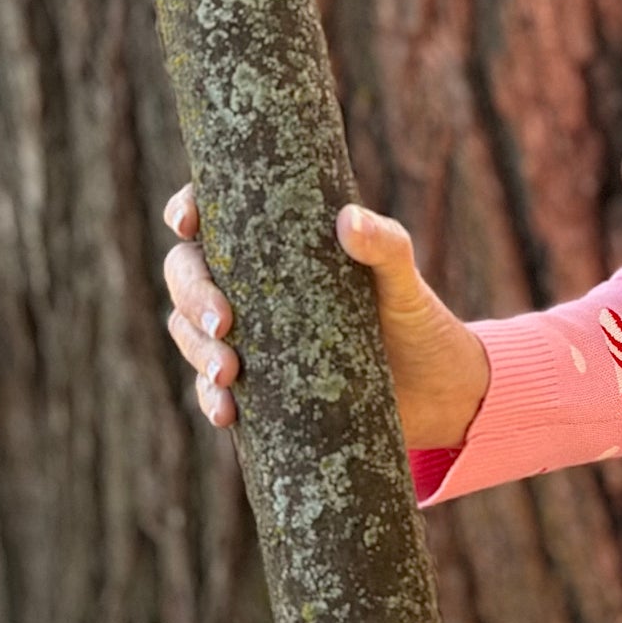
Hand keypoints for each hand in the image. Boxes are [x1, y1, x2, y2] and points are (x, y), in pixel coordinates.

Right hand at [161, 186, 490, 452]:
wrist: (434, 391)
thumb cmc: (415, 318)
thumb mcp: (403, 280)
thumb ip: (385, 246)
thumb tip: (348, 220)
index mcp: (277, 243)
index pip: (215, 215)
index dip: (187, 210)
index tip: (187, 222)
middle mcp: (251, 285)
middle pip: (187, 274)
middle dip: (191, 294)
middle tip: (222, 321)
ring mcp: (248, 336)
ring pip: (189, 331)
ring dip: (196, 349)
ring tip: (228, 372)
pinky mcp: (254, 385)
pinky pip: (212, 388)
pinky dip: (210, 398)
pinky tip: (224, 412)